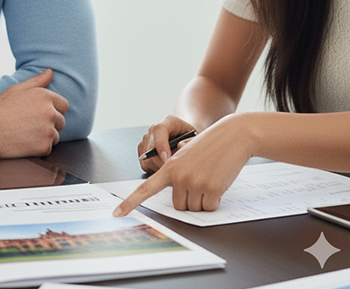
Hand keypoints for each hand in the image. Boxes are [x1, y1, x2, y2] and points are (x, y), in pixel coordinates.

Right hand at [0, 69, 68, 158]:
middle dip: (50, 123)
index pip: (64, 105)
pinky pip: (48, 148)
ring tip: (26, 133)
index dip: (53, 110)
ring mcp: (48, 131)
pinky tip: (24, 142)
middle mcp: (50, 113)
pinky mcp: (44, 147)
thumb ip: (37, 81)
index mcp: (46, 97)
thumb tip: (50, 72)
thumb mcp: (17, 89)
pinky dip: (38, 148)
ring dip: (45, 136)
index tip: (39, 114)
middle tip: (30, 125)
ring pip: (56, 136)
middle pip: (61, 121)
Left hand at [114, 114, 251, 215]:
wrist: (232, 136)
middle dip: (189, 199)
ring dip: (203, 199)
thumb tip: (177, 190)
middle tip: (200, 181)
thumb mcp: (185, 155)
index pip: (145, 189)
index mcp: (168, 168)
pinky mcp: (211, 189)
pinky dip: (214, 200)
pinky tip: (218, 183)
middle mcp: (178, 176)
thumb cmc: (209, 145)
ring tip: (209, 178)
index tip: (117, 213)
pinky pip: (209, 207)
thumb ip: (176, 170)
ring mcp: (194, 183)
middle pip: (178, 205)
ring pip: (194, 208)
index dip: (130, 203)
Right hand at [137, 115, 195, 173]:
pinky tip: (165, 166)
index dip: (161, 146)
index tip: (166, 159)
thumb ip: (190, 142)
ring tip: (172, 167)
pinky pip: (145, 164)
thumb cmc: (189, 136)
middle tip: (175, 171)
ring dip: (159, 167)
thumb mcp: (194, 136)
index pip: (159, 130)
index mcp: (167, 121)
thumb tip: (180, 151)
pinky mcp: (141, 150)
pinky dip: (155, 169)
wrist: (182, 134)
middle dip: (162, 163)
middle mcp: (153, 130)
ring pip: (147, 159)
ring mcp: (145, 139)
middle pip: (151, 148)